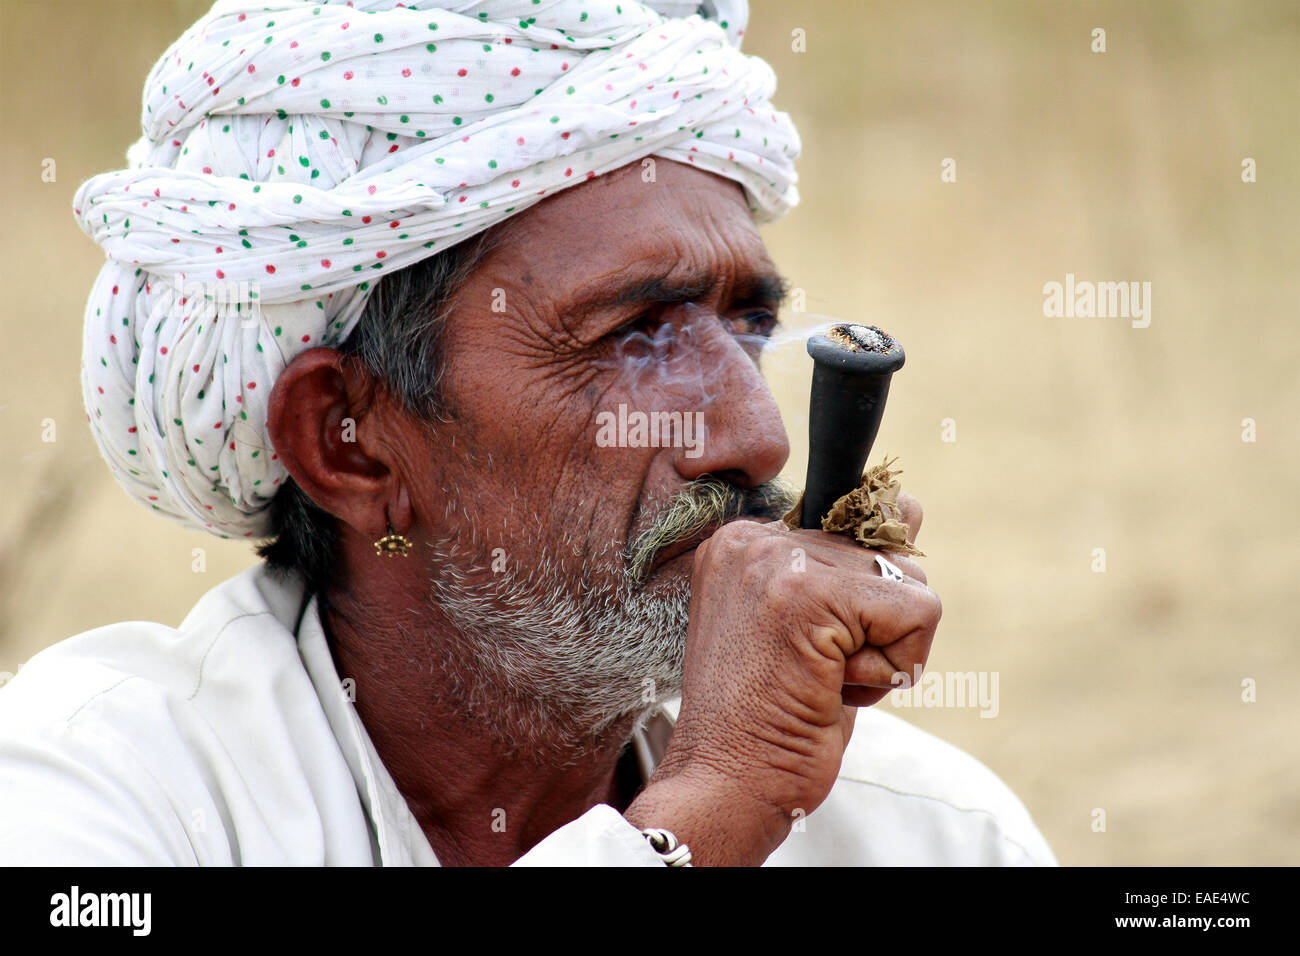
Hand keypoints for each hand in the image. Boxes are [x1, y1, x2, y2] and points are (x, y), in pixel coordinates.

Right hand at [624, 493, 939, 864]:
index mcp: (745, 542)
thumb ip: (854, 566)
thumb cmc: (771, 720)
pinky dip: (896, 668)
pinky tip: (833, 690)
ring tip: (820, 682)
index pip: (856, 531)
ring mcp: (778, 560)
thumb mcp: (815, 630)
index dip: (859, 609)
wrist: (726, 783)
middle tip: (812, 674)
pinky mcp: (809, 593)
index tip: (804, 652)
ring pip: (909, 585)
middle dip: (874, 631)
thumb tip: (908, 507)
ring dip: (884, 652)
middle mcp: (755, 538)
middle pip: (889, 560)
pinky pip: (919, 614)